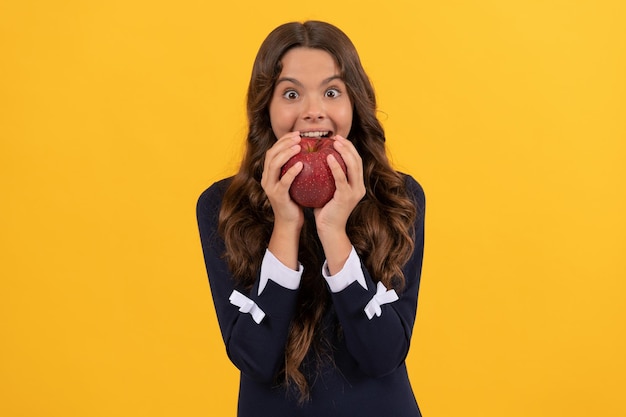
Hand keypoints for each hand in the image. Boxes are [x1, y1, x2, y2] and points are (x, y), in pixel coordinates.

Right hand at [260, 132, 304, 228]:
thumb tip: (312, 152)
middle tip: (298, 137)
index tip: (297, 133)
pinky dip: (291, 172)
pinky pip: (284, 181)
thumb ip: (297, 168)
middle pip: (271, 154)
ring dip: (286, 153)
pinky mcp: (277, 196)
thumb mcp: (295, 182)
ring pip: (274, 165)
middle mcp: (266, 178)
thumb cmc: (296, 201)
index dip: (283, 140)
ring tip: (298, 146)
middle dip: (284, 143)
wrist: (290, 222)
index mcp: (269, 173)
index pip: (273, 151)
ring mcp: (270, 187)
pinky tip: (301, 165)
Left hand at [314, 135, 365, 273]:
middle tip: (336, 137)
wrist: (329, 230)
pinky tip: (328, 157)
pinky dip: (336, 167)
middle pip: (357, 160)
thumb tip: (315, 161)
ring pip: (353, 166)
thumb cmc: (325, 210)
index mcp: (356, 184)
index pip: (355, 161)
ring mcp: (355, 192)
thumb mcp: (328, 190)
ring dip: (344, 152)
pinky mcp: (347, 197)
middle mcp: (359, 186)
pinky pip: (341, 178)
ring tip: (334, 143)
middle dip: (348, 146)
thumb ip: (327, 178)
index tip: (337, 138)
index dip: (348, 147)